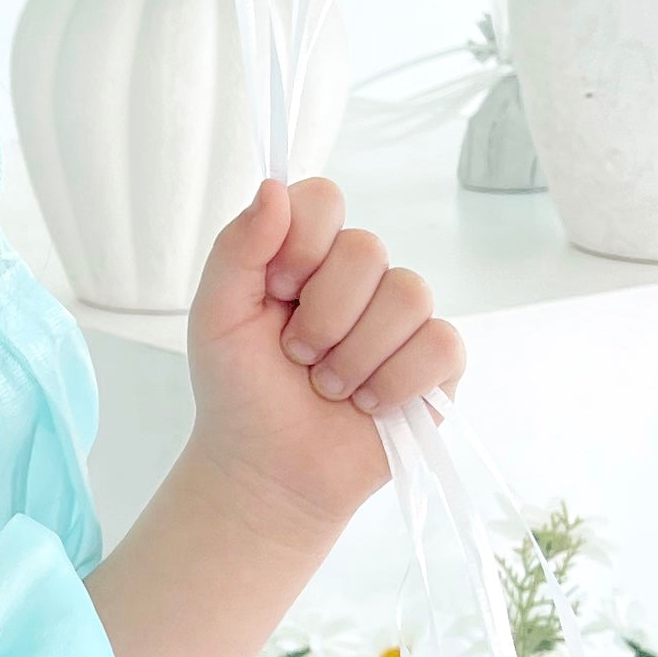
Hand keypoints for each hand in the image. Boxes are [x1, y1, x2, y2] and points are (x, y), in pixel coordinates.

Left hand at [183, 176, 466, 549]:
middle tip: (298, 357)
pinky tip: (368, 405)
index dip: (303, 242)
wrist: (267, 469)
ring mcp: (402, 319)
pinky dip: (396, 382)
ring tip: (328, 387)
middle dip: (322, 316)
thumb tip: (273, 186)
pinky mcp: (437, 365)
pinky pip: (440, 344)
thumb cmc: (239, 391)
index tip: (276, 290)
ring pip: (407, 295)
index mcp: (306, 256)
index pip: (324, 199)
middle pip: (367, 249)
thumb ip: (238, 248)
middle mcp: (360, 278)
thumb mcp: (217, 316)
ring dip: (354, 356)